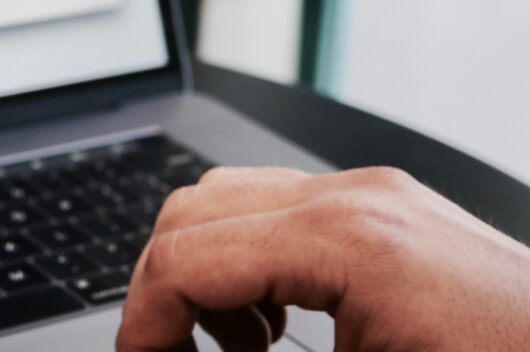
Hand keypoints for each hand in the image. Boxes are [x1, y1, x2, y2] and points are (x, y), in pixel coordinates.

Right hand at [117, 166, 529, 351]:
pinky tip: (279, 323)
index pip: (185, 256)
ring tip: (241, 349)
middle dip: (165, 294)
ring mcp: (370, 193)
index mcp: (343, 241)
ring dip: (209, 275)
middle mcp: (351, 198)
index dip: (143, 325)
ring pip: (228, 200)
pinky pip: (279, 209)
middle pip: (191, 211)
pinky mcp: (385, 206)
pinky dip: (252, 262)